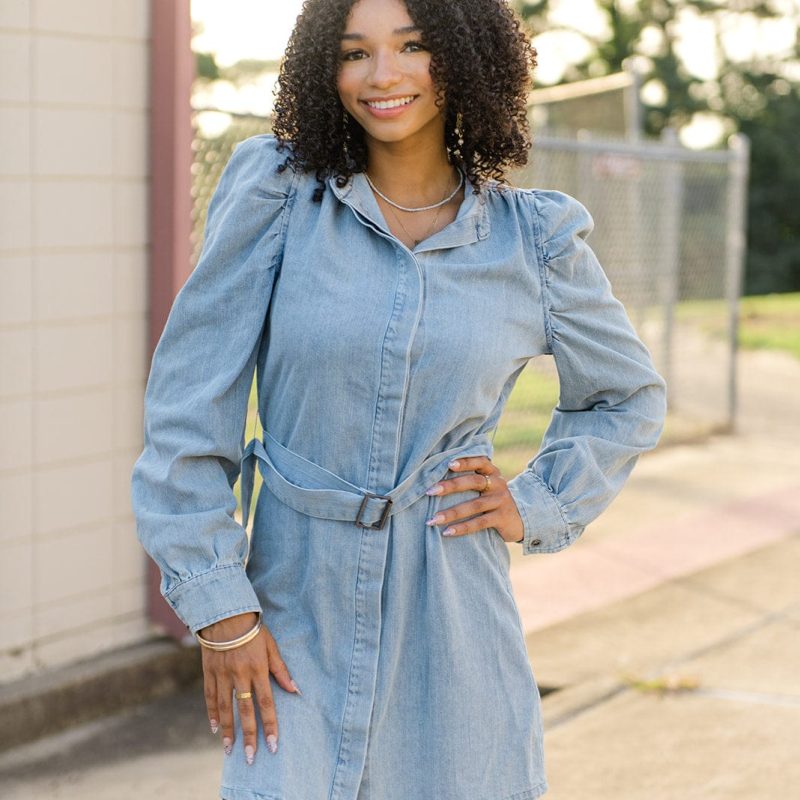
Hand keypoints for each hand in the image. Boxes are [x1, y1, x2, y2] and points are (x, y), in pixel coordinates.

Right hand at [199, 612, 300, 764]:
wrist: (225, 614)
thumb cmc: (253, 629)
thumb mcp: (271, 646)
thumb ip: (281, 669)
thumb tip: (295, 690)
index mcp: (258, 669)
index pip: (266, 703)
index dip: (270, 725)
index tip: (273, 745)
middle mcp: (240, 675)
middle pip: (245, 711)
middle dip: (249, 736)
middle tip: (250, 758)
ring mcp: (223, 674)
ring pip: (225, 708)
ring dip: (228, 730)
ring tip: (229, 750)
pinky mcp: (210, 672)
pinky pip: (209, 696)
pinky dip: (212, 713)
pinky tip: (215, 728)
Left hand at [425, 455, 524, 543]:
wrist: (521, 518)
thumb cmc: (494, 499)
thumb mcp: (488, 485)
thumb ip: (471, 478)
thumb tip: (436, 478)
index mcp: (493, 473)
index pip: (480, 462)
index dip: (465, 462)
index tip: (448, 464)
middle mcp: (498, 484)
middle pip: (474, 482)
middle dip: (451, 486)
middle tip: (430, 491)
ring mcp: (501, 501)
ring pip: (475, 505)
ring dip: (452, 513)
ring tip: (433, 519)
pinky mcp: (502, 518)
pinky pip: (480, 523)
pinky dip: (462, 528)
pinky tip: (447, 532)